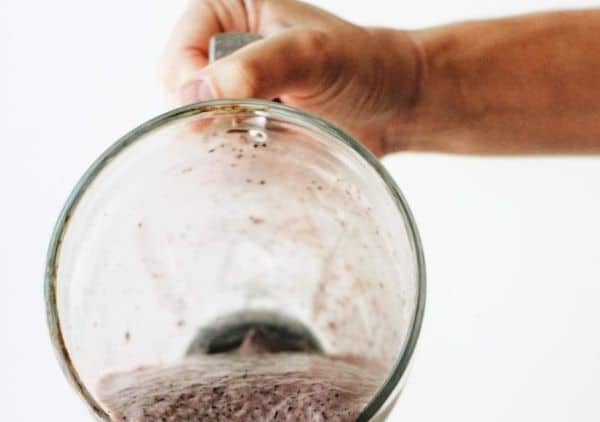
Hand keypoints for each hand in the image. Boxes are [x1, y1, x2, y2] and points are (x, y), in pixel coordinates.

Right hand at [160, 0, 421, 156]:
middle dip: (207, 122)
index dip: (193, 95)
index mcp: (224, 10)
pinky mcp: (247, 121)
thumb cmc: (361, 65)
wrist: (395, 105)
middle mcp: (222, 46)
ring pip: (198, 126)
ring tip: (261, 142)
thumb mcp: (309, 57)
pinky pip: (220, 147)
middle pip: (180, 98)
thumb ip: (255, 69)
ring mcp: (234, 87)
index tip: (226, 120)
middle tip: (250, 133)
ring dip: (221, 144)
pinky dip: (234, 159)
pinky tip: (261, 158)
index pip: (176, 60)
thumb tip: (196, 94)